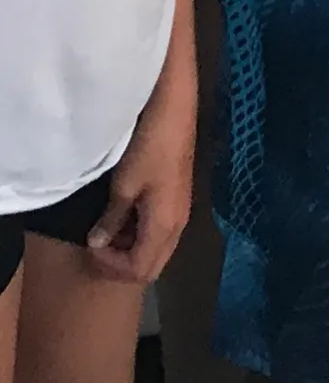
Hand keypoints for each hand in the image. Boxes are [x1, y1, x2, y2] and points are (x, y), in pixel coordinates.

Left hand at [85, 84, 193, 285]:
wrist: (176, 113)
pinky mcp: (181, 199)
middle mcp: (178, 226)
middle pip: (152, 266)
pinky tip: (129, 215)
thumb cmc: (148, 150)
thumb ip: (111, 219)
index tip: (92, 244)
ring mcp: (182, 212)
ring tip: (111, 229)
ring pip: (159, 250)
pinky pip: (162, 233)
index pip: (138, 269)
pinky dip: (143, 235)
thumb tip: (97, 242)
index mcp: (163, 227)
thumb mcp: (123, 185)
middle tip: (101, 245)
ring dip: (133, 248)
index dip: (111, 265)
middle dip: (123, 263)